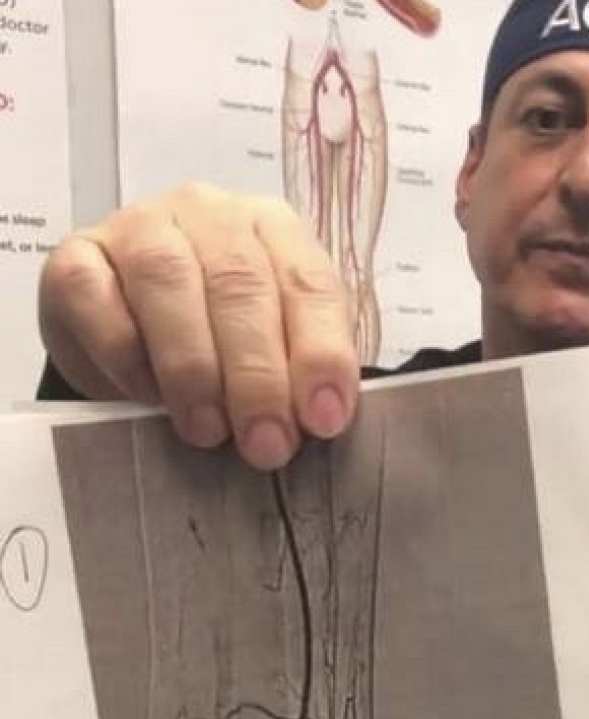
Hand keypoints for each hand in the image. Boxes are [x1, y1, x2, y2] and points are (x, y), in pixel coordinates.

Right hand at [39, 184, 358, 469]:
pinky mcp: (75, 258)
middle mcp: (210, 215)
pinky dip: (125, 352)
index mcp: (274, 230)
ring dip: (193, 367)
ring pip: (169, 281)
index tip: (324, 420)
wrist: (124, 334)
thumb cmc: (214, 343)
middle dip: (257, 375)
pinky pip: (97, 297)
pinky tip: (145, 395)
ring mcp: (138, 229)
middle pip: (240, 283)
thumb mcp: (271, 353)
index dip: (320, 355)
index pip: (310, 283)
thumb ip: (296, 375)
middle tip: (264, 444)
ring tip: (206, 430)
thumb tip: (317, 422)